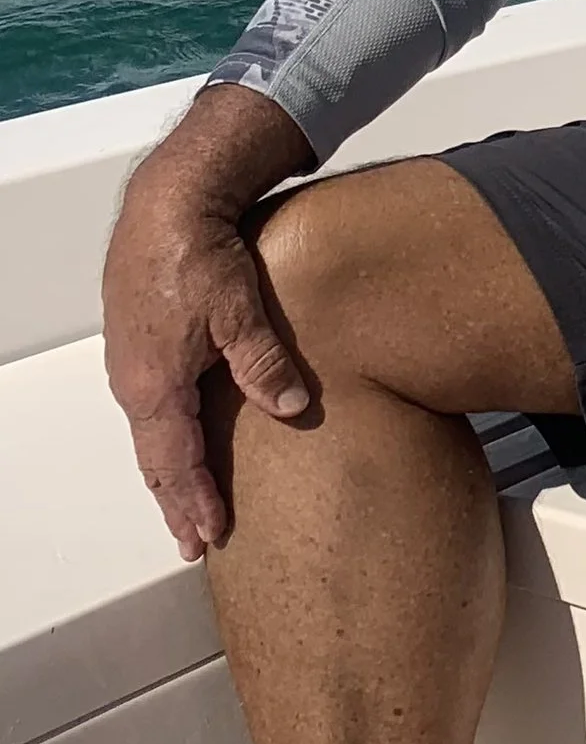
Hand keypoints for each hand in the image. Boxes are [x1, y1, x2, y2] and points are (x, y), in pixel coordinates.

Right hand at [101, 86, 313, 559]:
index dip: (193, 504)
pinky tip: (186, 438)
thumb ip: (265, 365)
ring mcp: (134, 363)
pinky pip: (153, 406)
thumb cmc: (195, 252)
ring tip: (190, 499)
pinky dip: (169, 435)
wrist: (167, 204)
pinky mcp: (142, 343)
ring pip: (154, 433)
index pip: (175, 464)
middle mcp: (135, 381)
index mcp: (156, 385)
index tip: (208, 537)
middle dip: (177, 501)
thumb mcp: (240, 313)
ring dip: (172, 469)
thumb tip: (293, 409)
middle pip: (157, 458)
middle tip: (196, 539)